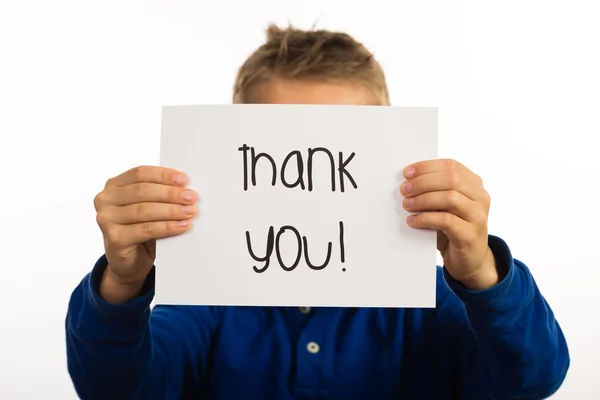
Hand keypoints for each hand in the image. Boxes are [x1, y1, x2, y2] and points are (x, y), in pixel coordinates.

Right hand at [94, 166, 197, 300]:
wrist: (128, 262)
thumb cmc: (140, 230)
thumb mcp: (148, 207)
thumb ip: (159, 196)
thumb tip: (186, 189)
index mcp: (114, 185)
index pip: (140, 173)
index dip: (163, 175)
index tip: (184, 180)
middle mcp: (105, 200)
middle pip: (143, 191)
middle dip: (171, 193)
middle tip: (191, 197)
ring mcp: (106, 220)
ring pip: (145, 210)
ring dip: (171, 210)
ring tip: (190, 212)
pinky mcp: (114, 239)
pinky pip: (146, 229)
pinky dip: (167, 227)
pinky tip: (182, 226)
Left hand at [400, 159, 499, 289]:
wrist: (469, 260)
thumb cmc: (452, 229)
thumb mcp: (445, 206)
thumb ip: (434, 191)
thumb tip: (408, 181)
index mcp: (474, 185)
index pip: (451, 166)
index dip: (427, 167)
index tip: (406, 173)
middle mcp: (480, 197)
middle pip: (451, 179)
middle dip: (423, 182)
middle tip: (404, 190)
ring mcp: (478, 216)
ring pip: (450, 198)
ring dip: (423, 199)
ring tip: (407, 205)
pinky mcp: (471, 235)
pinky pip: (446, 221)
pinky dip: (425, 218)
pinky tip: (413, 220)